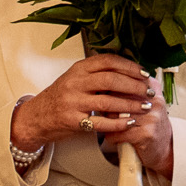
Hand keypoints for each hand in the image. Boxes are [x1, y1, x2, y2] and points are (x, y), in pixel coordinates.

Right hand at [12, 54, 154, 151]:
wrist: (36, 117)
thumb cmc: (60, 97)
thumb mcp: (76, 78)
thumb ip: (97, 73)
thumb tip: (130, 70)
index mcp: (79, 68)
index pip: (108, 61)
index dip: (130, 67)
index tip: (144, 73)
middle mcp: (75, 82)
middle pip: (111, 80)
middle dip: (135, 86)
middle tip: (149, 91)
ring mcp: (73, 102)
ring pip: (108, 102)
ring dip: (131, 105)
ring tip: (145, 106)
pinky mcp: (73, 121)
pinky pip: (100, 122)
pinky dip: (118, 123)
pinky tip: (129, 122)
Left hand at [98, 74, 174, 178]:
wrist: (164, 147)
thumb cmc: (148, 123)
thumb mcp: (143, 100)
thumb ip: (128, 88)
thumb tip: (101, 83)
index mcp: (152, 87)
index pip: (125, 79)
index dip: (109, 86)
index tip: (102, 92)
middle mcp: (154, 100)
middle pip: (118, 97)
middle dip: (105, 106)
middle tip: (101, 112)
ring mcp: (151, 117)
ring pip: (116, 115)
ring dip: (107, 122)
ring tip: (107, 125)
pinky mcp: (146, 133)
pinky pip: (119, 132)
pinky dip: (112, 136)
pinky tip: (114, 137)